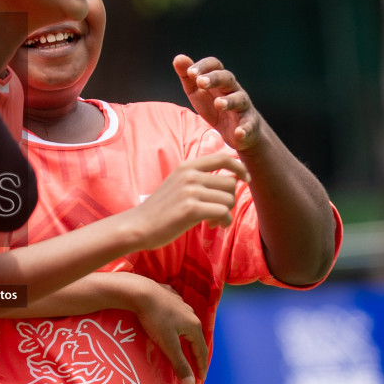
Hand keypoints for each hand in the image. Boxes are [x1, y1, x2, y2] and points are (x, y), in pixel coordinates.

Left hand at [113, 274, 206, 383]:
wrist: (140, 291)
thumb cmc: (154, 320)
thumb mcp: (168, 345)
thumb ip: (180, 364)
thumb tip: (191, 383)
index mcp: (193, 326)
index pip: (201, 350)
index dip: (201, 366)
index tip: (200, 380)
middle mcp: (190, 314)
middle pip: (196, 337)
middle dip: (196, 351)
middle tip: (195, 364)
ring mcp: (180, 303)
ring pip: (187, 322)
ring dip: (187, 335)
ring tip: (185, 344)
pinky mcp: (168, 295)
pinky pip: (176, 311)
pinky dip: (177, 320)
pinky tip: (172, 321)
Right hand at [131, 152, 247, 250]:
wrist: (138, 225)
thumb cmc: (161, 209)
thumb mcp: (179, 184)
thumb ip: (202, 178)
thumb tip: (234, 178)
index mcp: (187, 166)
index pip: (223, 158)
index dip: (240, 167)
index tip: (245, 179)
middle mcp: (189, 175)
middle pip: (230, 184)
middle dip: (230, 200)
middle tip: (218, 212)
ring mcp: (190, 192)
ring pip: (229, 199)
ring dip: (226, 213)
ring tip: (213, 221)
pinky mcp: (191, 210)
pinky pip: (223, 213)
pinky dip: (223, 222)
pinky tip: (212, 226)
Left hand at [174, 54, 261, 151]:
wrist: (240, 130)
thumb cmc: (215, 106)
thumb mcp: (198, 91)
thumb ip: (188, 77)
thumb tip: (178, 58)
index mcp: (220, 80)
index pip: (215, 66)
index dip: (203, 67)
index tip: (190, 72)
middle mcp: (233, 90)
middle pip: (227, 78)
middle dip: (214, 79)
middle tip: (201, 82)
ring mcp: (243, 107)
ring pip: (239, 100)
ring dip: (229, 101)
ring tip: (218, 103)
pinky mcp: (249, 125)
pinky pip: (249, 125)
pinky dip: (245, 129)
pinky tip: (239, 133)